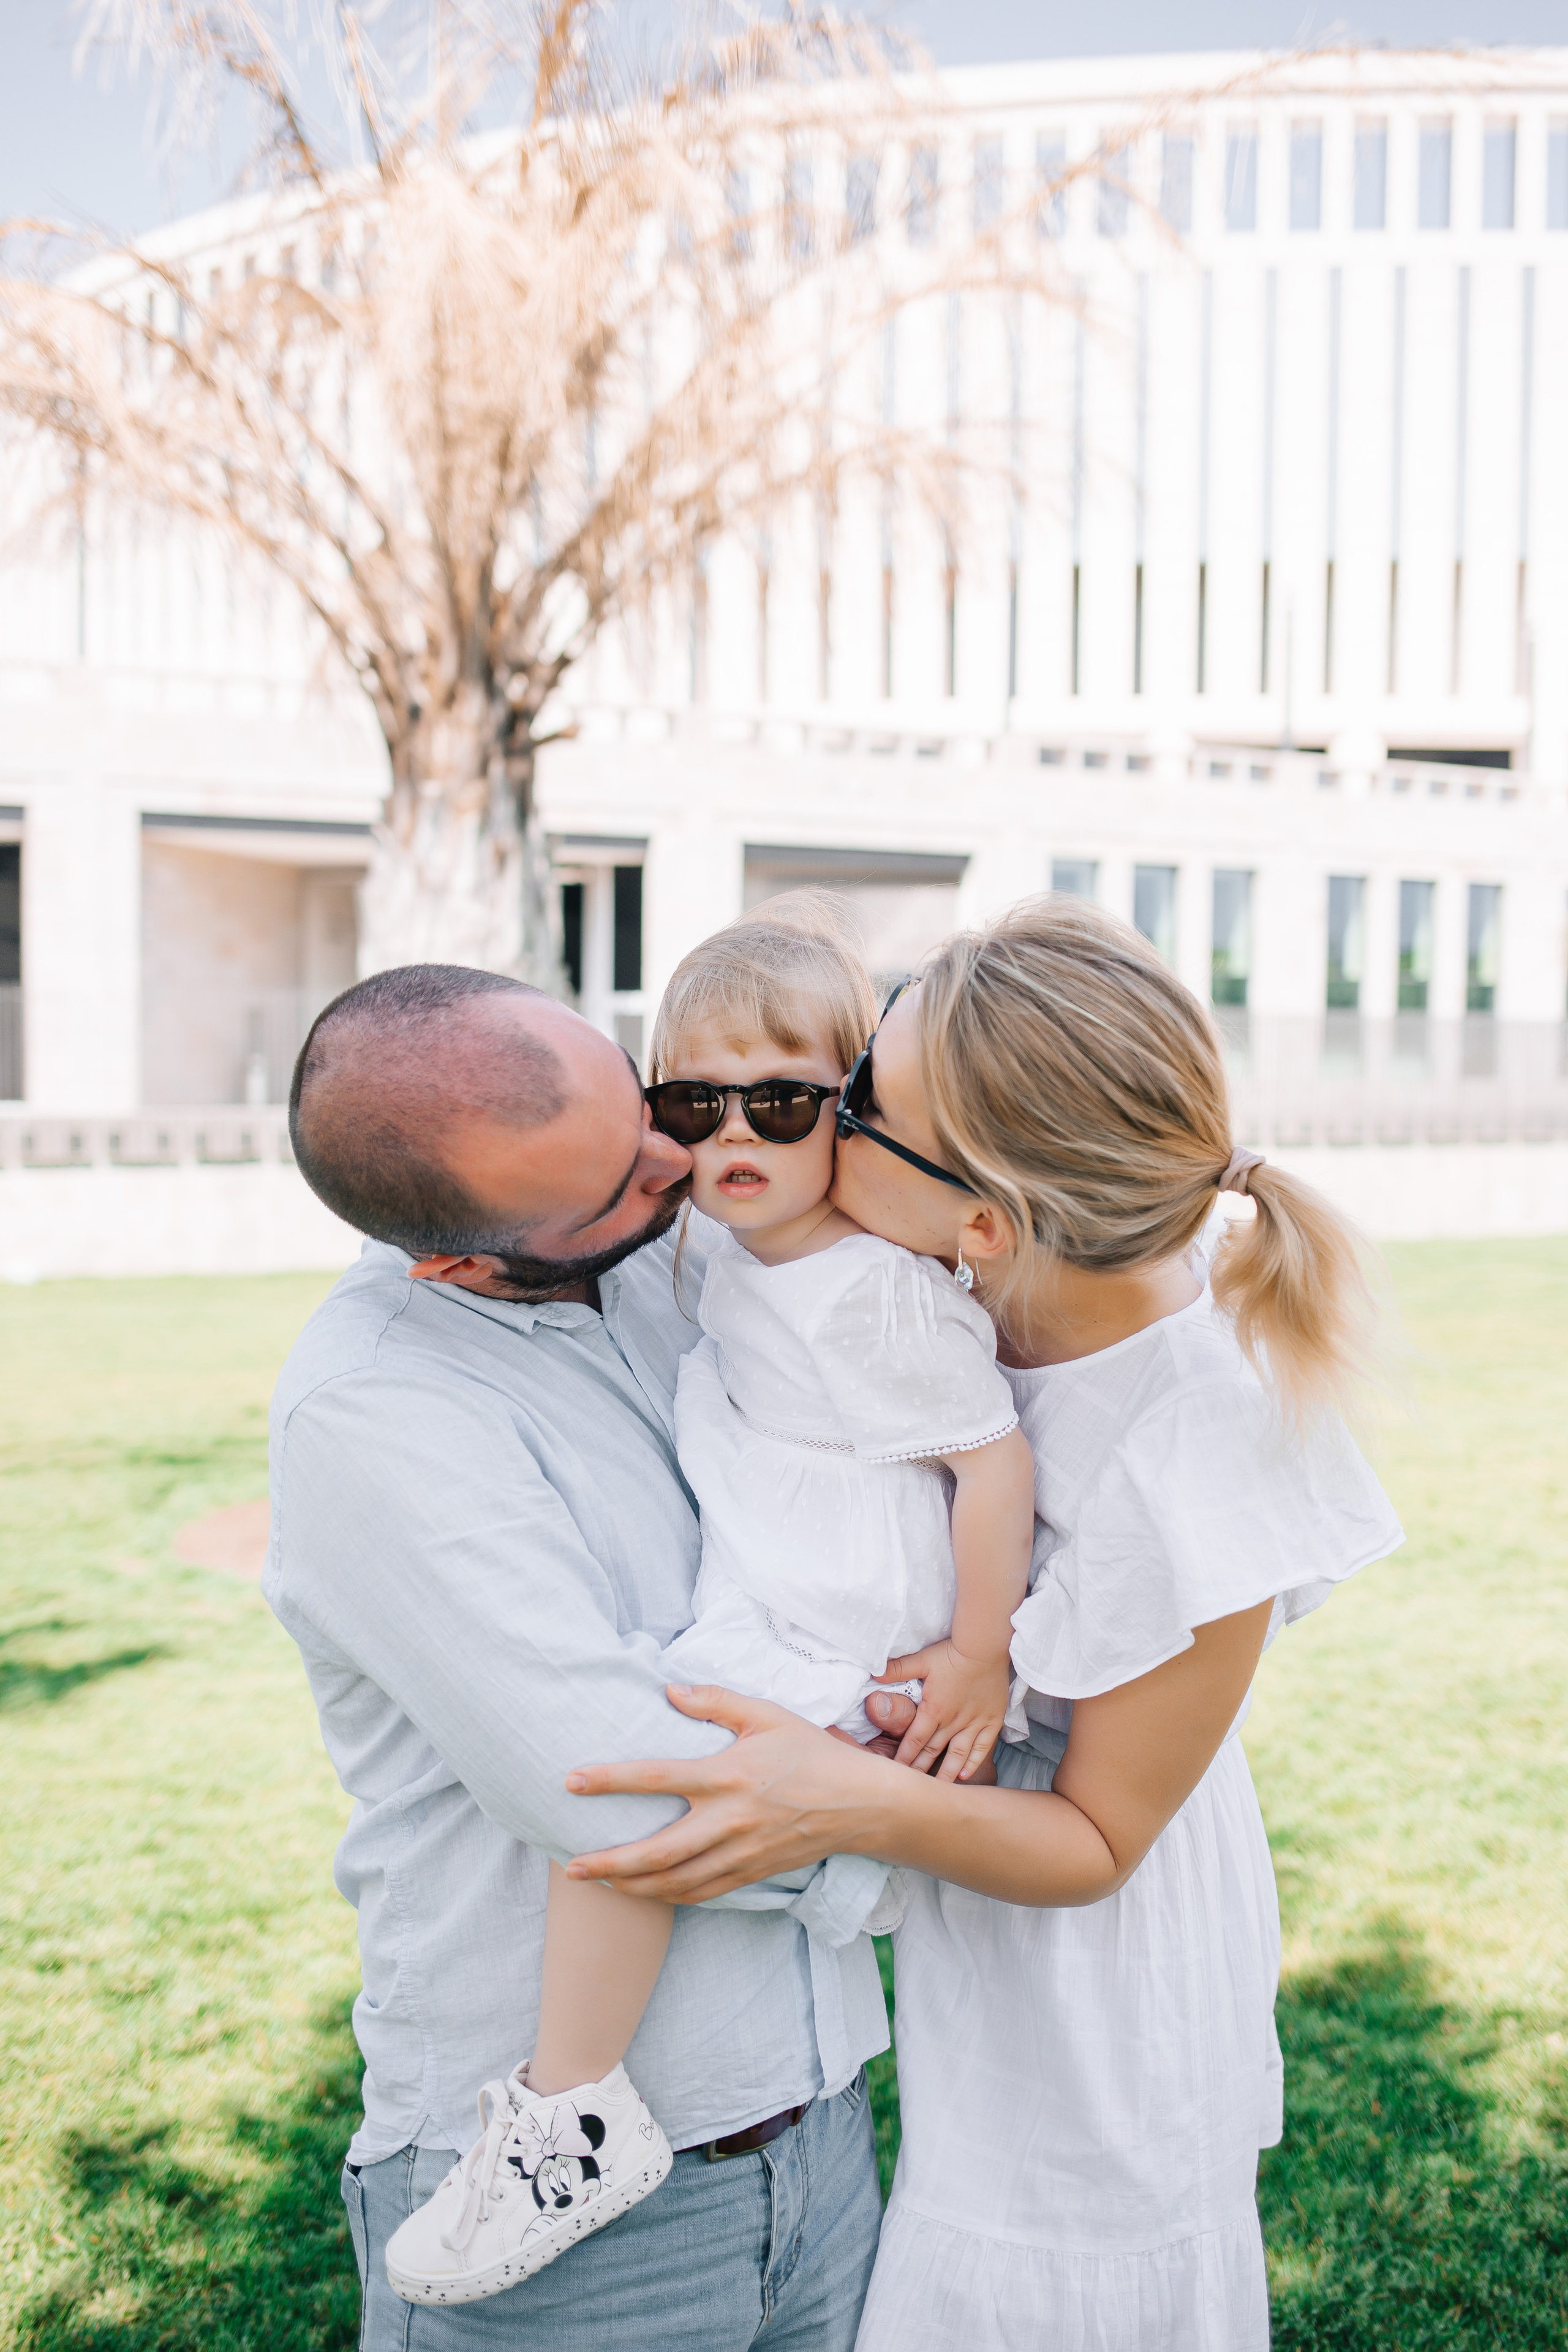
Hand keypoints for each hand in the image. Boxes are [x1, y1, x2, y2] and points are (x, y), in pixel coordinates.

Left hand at [563, 1683, 894, 1904]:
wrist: (860, 1804)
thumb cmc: (811, 1752)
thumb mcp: (768, 1715)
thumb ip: (717, 1701)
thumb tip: (670, 1690)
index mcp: (727, 1775)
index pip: (656, 1778)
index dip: (610, 1780)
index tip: (571, 1781)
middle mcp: (729, 1820)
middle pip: (657, 1851)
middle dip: (609, 1863)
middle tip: (571, 1867)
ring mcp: (740, 1853)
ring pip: (675, 1882)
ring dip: (632, 1887)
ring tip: (599, 1884)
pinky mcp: (751, 1873)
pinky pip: (702, 1894)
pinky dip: (669, 1896)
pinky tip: (647, 1892)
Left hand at [877, 1642, 1008, 1780]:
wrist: (985, 1647)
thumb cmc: (952, 1653)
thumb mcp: (921, 1660)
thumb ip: (897, 1669)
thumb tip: (873, 1673)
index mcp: (933, 1709)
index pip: (914, 1740)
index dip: (904, 1758)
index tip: (895, 1774)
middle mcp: (952, 1721)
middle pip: (932, 1751)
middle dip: (920, 1770)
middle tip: (910, 1789)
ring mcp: (974, 1723)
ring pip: (957, 1754)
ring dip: (946, 1773)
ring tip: (938, 1790)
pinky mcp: (991, 1721)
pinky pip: (982, 1747)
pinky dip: (973, 1762)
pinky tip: (965, 1775)